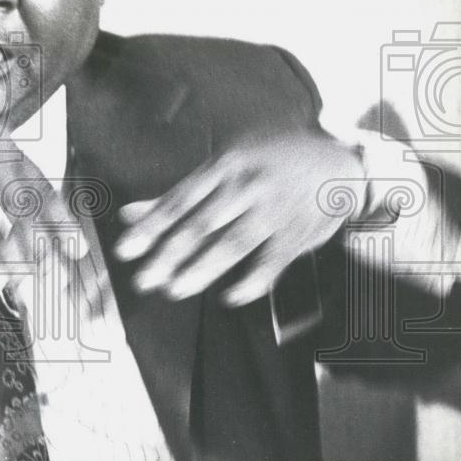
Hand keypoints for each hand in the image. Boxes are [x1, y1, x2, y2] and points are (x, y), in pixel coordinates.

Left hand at [113, 132, 365, 305]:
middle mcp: (246, 186)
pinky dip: (252, 281)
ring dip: (202, 268)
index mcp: (223, 167)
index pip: (178, 201)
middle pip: (200, 224)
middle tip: (142, 280)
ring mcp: (273, 209)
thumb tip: (127, 214)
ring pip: (233, 243)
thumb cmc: (267, 163)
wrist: (337, 162)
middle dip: (168, 253)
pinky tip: (231, 297)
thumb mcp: (222, 168)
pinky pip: (273, 261)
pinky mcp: (298, 232)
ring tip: (175, 289)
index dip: (150, 227)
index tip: (124, 250)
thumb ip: (176, 196)